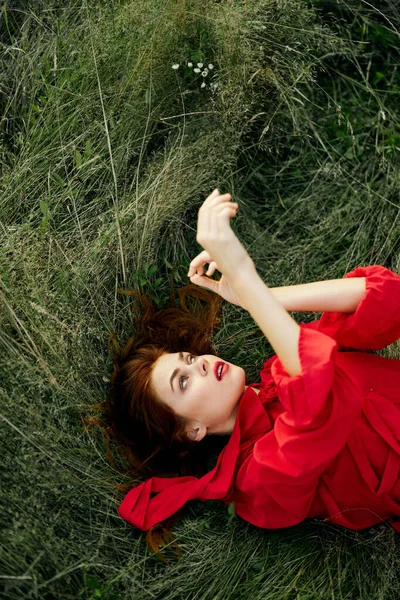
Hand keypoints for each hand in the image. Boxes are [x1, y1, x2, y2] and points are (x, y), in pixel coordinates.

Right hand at [187, 188, 254, 304]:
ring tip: (235, 207)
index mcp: (202, 238)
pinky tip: (235, 212)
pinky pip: (222, 214)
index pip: (202, 214)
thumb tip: (223, 216)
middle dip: (217, 199)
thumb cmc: (233, 263)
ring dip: (225, 204)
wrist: (240, 276)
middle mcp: (204, 237)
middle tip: (229, 196)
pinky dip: (228, 209)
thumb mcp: (222, 246)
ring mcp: (212, 237)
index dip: (209, 201)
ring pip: (214, 210)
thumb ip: (219, 232)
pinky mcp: (223, 237)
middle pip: (206, 209)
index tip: (218, 194)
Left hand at [187, 249, 245, 307]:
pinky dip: (210, 265)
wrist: (249, 299)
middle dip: (198, 261)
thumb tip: (192, 278)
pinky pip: (218, 259)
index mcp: (224, 263)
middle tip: (192, 271)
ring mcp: (230, 261)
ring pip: (211, 253)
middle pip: (208, 252)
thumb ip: (206, 282)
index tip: (192, 273)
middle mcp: (227, 260)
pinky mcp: (232, 265)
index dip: (198, 263)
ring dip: (201, 261)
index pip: (208, 256)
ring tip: (201, 273)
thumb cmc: (236, 294)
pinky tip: (209, 273)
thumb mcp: (218, 288)